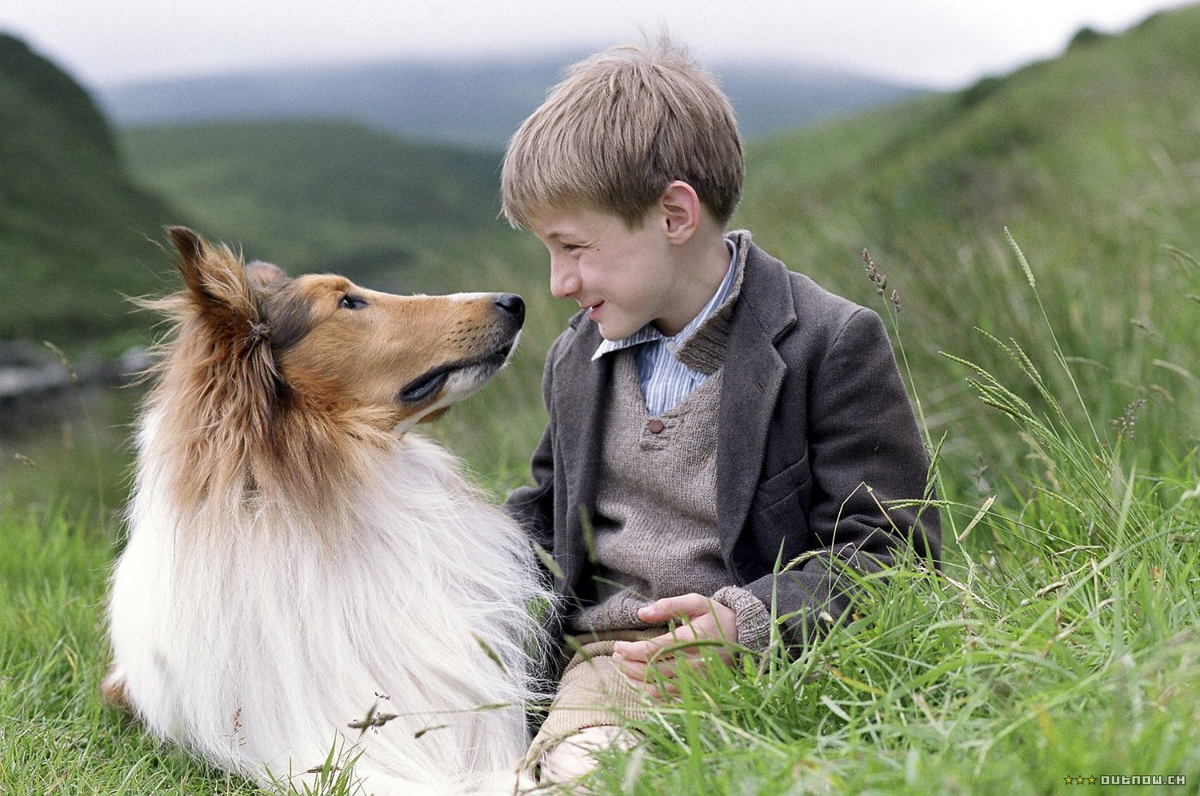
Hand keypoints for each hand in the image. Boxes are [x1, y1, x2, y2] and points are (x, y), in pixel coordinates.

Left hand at [611, 593, 737, 697]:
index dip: (631, 650)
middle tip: (615, 657)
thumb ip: (668, 605)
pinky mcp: (700, 691)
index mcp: (693, 640)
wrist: (745, 637)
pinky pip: (670, 698)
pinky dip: (651, 694)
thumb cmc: (717, 617)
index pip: (653, 650)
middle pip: (652, 670)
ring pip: (659, 688)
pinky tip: (640, 684)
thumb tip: (641, 613)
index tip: (617, 646)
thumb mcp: (696, 602)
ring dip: (636, 681)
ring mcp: (698, 681)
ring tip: (623, 670)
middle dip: (628, 665)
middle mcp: (695, 663)